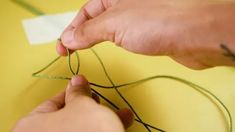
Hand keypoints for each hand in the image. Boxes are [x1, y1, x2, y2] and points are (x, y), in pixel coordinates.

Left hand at [13, 75, 132, 131]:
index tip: (85, 88)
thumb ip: (78, 92)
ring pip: (79, 130)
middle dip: (89, 107)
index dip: (72, 93)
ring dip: (100, 120)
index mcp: (31, 126)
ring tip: (119, 115)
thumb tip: (77, 81)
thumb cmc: (85, 130)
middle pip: (66, 118)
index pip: (52, 102)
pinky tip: (117, 126)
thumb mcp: (83, 105)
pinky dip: (99, 131)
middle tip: (99, 102)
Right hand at [57, 0, 234, 68]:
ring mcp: (135, 18)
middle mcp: (124, 4)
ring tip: (82, 50)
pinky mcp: (146, 32)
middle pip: (94, 20)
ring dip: (93, 40)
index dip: (71, 30)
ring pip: (107, 28)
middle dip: (79, 35)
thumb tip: (69, 39)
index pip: (85, 13)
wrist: (193, 35)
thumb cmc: (157, 22)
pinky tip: (107, 48)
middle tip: (68, 52)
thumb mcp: (114, 24)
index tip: (62, 48)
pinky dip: (110, 43)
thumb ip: (89, 31)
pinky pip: (121, 36)